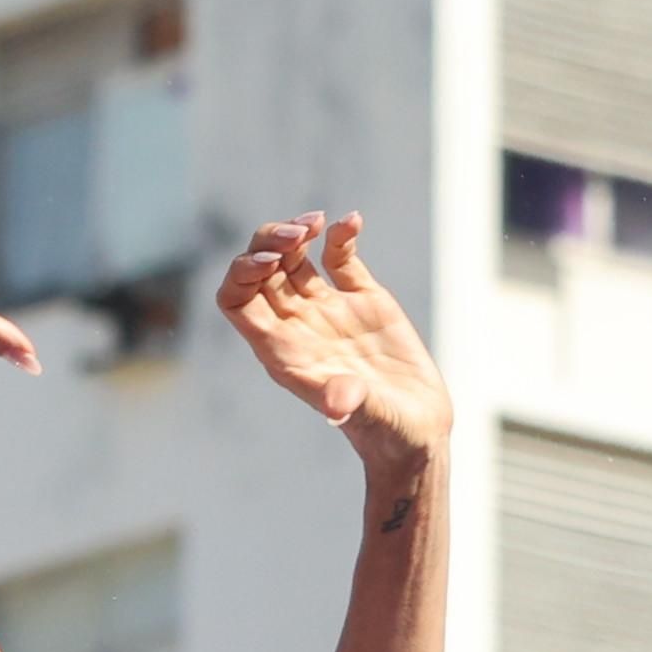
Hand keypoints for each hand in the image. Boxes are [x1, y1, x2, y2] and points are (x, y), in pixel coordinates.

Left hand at [218, 213, 448, 470]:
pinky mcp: (363, 301)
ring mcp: (327, 311)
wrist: (415, 430)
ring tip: (318, 222)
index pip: (236, 301)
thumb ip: (348, 402)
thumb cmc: (384, 431)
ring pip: (292, 260)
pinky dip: (341, 237)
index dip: (243, 273)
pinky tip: (353, 221)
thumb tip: (337, 405)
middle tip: (301, 231)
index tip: (274, 260)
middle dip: (269, 243)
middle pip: (258, 272)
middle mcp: (297, 326)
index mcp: (281, 350)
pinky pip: (340, 259)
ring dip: (296, 234)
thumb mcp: (365, 415)